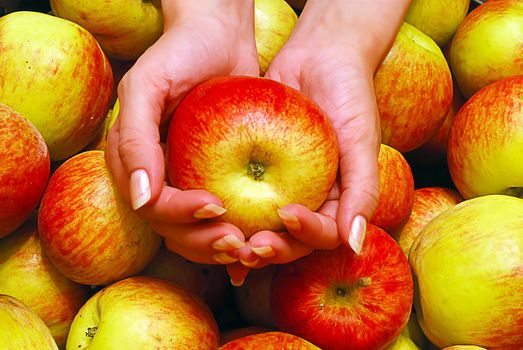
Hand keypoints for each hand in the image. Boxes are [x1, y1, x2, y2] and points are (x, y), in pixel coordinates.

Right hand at [105, 1, 258, 276]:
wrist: (219, 33)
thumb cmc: (181, 51)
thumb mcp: (147, 85)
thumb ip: (133, 139)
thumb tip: (140, 199)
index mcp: (133, 160)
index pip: (153, 207)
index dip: (181, 217)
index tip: (218, 208)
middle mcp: (157, 175)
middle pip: (173, 229)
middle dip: (203, 242)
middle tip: (238, 242)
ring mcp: (186, 178)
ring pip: (195, 230)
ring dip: (218, 245)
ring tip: (248, 246)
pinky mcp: (215, 176)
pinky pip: (222, 213)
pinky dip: (236, 230)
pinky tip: (256, 237)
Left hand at [230, 0, 409, 281]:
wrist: (320, 54)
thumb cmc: (349, 94)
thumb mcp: (361, 139)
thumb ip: (363, 190)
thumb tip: (355, 246)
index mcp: (337, 202)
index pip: (322, 235)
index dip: (305, 235)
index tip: (287, 214)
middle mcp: (308, 199)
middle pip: (288, 240)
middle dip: (269, 249)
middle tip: (247, 247)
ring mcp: (279, 186)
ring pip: (259, 224)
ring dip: (242, 238)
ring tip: (224, 239)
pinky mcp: (252, 169)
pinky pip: (237, 193)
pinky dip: (223, 208)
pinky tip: (202, 215)